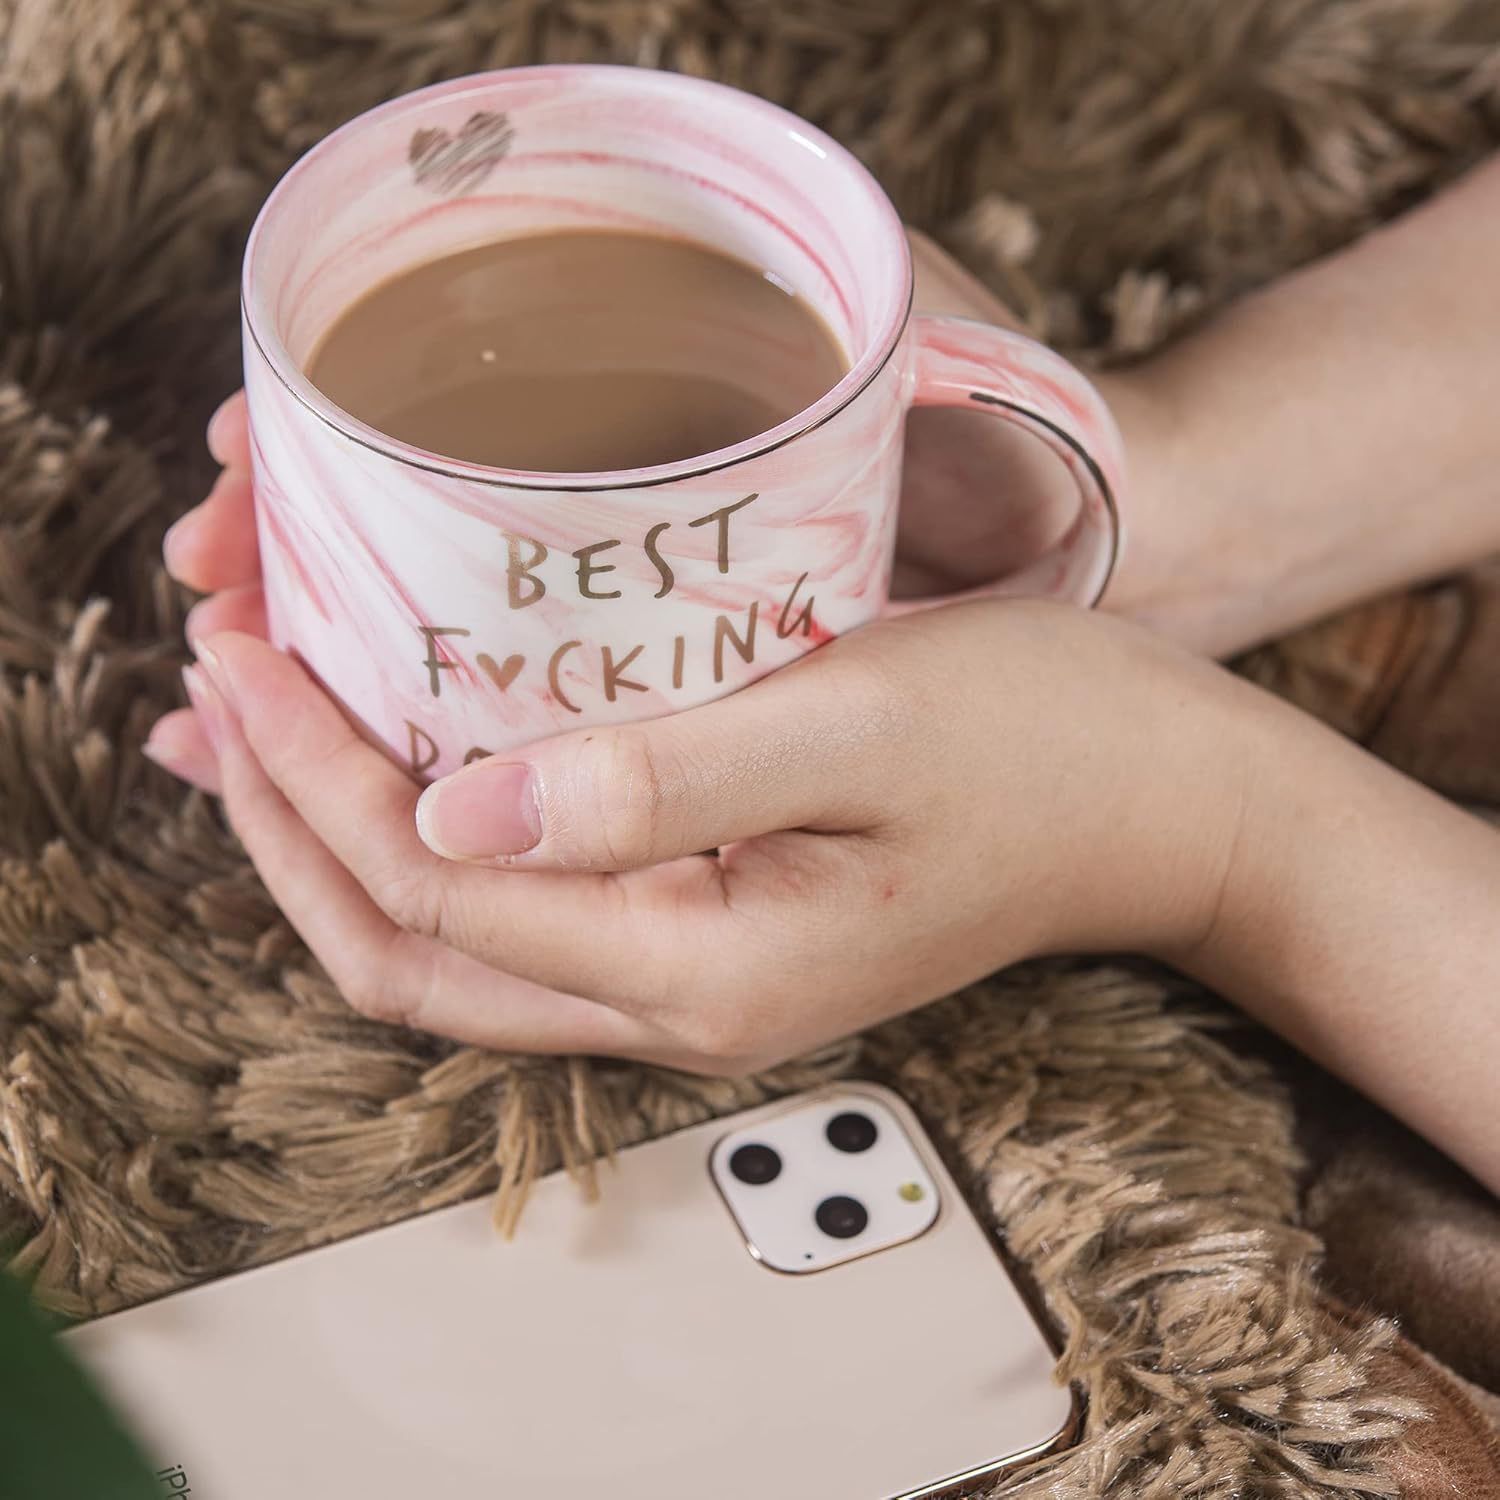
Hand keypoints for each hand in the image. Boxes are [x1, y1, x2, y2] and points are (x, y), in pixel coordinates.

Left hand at [156, 601, 1242, 1072]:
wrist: (1163, 803)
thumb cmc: (1047, 742)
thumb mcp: (867, 725)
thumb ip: (666, 777)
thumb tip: (462, 802)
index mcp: (709, 968)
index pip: (446, 884)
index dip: (317, 772)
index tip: (245, 642)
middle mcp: (681, 1003)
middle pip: (414, 948)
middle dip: (288, 821)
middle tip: (217, 683)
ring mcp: (693, 977)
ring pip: (455, 939)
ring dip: (338, 835)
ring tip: (250, 731)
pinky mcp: (709, 925)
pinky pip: (522, 904)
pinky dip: (429, 833)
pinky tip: (396, 759)